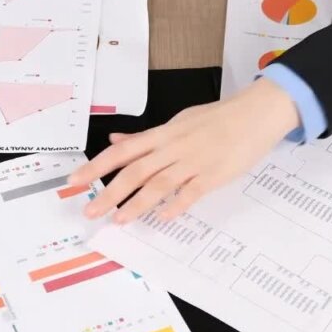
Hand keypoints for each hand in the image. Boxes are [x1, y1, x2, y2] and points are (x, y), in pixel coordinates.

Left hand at [71, 79, 299, 223]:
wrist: (256, 113)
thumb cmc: (218, 118)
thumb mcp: (178, 122)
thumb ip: (147, 137)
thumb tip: (116, 140)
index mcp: (162, 134)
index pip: (122, 151)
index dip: (96, 166)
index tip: (75, 179)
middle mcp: (173, 147)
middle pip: (135, 170)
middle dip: (109, 192)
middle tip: (90, 210)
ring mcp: (193, 161)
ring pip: (159, 183)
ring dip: (137, 203)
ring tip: (119, 219)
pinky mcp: (214, 174)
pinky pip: (191, 191)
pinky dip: (176, 204)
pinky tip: (163, 217)